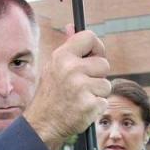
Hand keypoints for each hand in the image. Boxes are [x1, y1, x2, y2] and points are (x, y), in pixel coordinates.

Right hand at [23, 25, 110, 149]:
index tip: (94, 56)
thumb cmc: (51, 94)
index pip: (90, 37)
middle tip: (82, 85)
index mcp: (62, 57)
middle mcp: (71, 69)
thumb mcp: (54, 67)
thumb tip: (72, 26)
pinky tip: (82, 108)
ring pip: (106, 84)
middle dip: (97, 75)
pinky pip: (104, 101)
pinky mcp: (90, 105)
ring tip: (80, 98)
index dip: (96, 47)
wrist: (43, 124)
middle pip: (104, 64)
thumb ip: (67, 47)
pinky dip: (96, 106)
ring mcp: (81, 87)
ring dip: (97, 92)